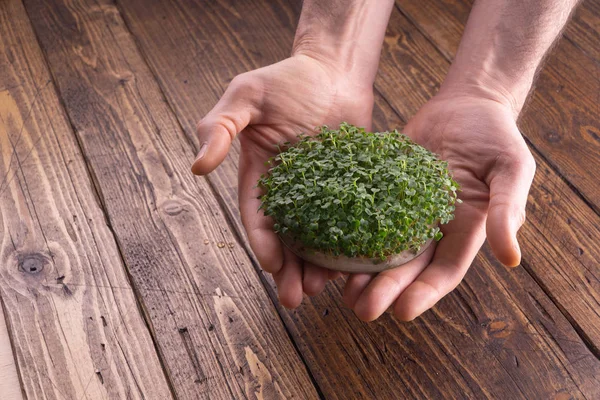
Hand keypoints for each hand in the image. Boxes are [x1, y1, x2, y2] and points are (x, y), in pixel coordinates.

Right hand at [191, 55, 373, 307]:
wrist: (334, 70)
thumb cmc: (286, 79)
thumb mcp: (246, 96)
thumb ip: (220, 127)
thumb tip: (197, 168)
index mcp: (260, 176)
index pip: (257, 217)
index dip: (262, 244)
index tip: (271, 267)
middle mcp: (290, 191)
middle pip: (286, 238)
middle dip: (288, 270)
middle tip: (295, 299)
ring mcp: (322, 192)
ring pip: (318, 237)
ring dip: (317, 266)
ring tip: (324, 289)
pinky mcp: (350, 188)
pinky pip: (350, 220)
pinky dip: (351, 243)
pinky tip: (357, 265)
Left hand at [343, 94, 535, 320]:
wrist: (467, 103)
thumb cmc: (497, 136)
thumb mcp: (511, 170)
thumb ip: (507, 210)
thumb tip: (511, 260)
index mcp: (465, 230)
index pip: (445, 270)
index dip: (424, 292)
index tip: (402, 311)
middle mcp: (433, 227)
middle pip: (407, 266)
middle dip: (385, 289)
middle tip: (360, 309)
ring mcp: (406, 209)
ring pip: (381, 246)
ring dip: (361, 270)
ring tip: (339, 290)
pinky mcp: (384, 188)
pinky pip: (364, 213)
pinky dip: (347, 230)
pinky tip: (326, 245)